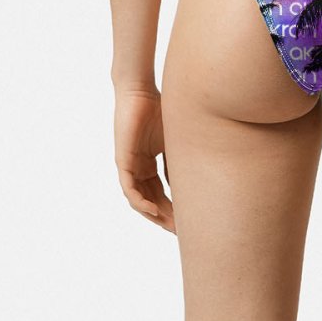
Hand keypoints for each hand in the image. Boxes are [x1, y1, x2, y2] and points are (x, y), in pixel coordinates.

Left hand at [114, 86, 175, 233]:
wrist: (140, 89)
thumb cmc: (159, 107)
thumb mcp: (176, 139)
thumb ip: (181, 158)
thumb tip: (198, 179)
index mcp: (148, 163)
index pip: (160, 192)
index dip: (173, 208)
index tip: (186, 220)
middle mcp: (137, 168)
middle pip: (151, 200)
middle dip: (166, 217)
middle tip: (180, 231)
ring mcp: (129, 165)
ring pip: (139, 199)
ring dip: (154, 214)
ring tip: (170, 225)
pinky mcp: (123, 161)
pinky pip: (129, 189)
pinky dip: (141, 202)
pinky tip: (153, 210)